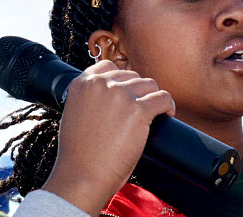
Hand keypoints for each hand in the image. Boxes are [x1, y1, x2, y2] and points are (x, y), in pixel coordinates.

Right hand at [40, 60, 175, 214]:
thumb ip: (89, 100)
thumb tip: (111, 97)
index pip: (109, 67)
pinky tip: (167, 115)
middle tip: (141, 110)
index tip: (128, 94)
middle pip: (132, 76)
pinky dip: (168, 106)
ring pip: (150, 85)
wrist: (82, 175)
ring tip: (155, 113)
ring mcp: (120, 95)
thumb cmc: (79, 154)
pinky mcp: (139, 110)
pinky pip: (163, 98)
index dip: (122, 81)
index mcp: (82, 83)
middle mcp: (100, 84)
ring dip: (153, 98)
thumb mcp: (74, 115)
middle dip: (138, 92)